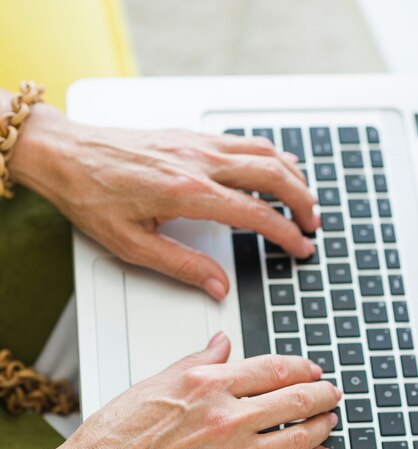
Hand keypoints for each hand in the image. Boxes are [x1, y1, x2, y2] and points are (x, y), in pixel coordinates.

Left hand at [9, 104, 317, 299]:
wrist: (66, 156)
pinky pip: (242, 140)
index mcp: (187, 192)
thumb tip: (216, 285)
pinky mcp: (190, 136)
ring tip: (304, 198)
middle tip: (313, 224)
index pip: (255, 213)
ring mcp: (196, 144)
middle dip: (301, 201)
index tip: (301, 246)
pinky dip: (269, 155)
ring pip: (263, 152)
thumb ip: (181, 266)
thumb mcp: (132, 245)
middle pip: (272, 175)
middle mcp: (199, 161)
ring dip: (291, 175)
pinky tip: (274, 166)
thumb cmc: (92, 196)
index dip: (284, 233)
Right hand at [61, 332, 339, 448]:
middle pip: (292, 401)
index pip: (270, 369)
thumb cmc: (118, 433)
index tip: (311, 369)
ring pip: (295, 437)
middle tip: (331, 392)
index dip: (299, 367)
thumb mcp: (157, 382)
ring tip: (329, 420)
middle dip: (321, 395)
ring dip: (320, 427)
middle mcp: (224, 417)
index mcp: (207, 385)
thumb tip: (221, 344)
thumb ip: (198, 361)